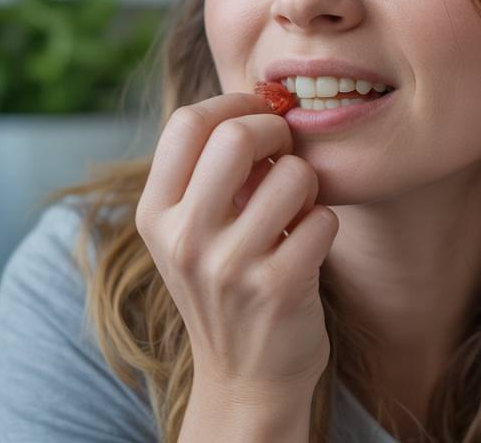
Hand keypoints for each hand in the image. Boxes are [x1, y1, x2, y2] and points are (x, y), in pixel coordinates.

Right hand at [135, 92, 338, 399]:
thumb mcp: (191, 231)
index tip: (259, 114)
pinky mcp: (278, 289)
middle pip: (237, 137)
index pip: (187, 122)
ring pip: (293, 175)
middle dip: (277, 131)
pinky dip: (324, 223)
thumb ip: (208, 171)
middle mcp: (184, 239)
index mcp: (155, 214)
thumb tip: (261, 102)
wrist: (246, 379)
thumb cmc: (227, 284)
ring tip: (296, 209)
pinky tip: (308, 246)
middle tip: (285, 150)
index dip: (234, 104)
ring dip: (307, 183)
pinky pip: (323, 218)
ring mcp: (229, 268)